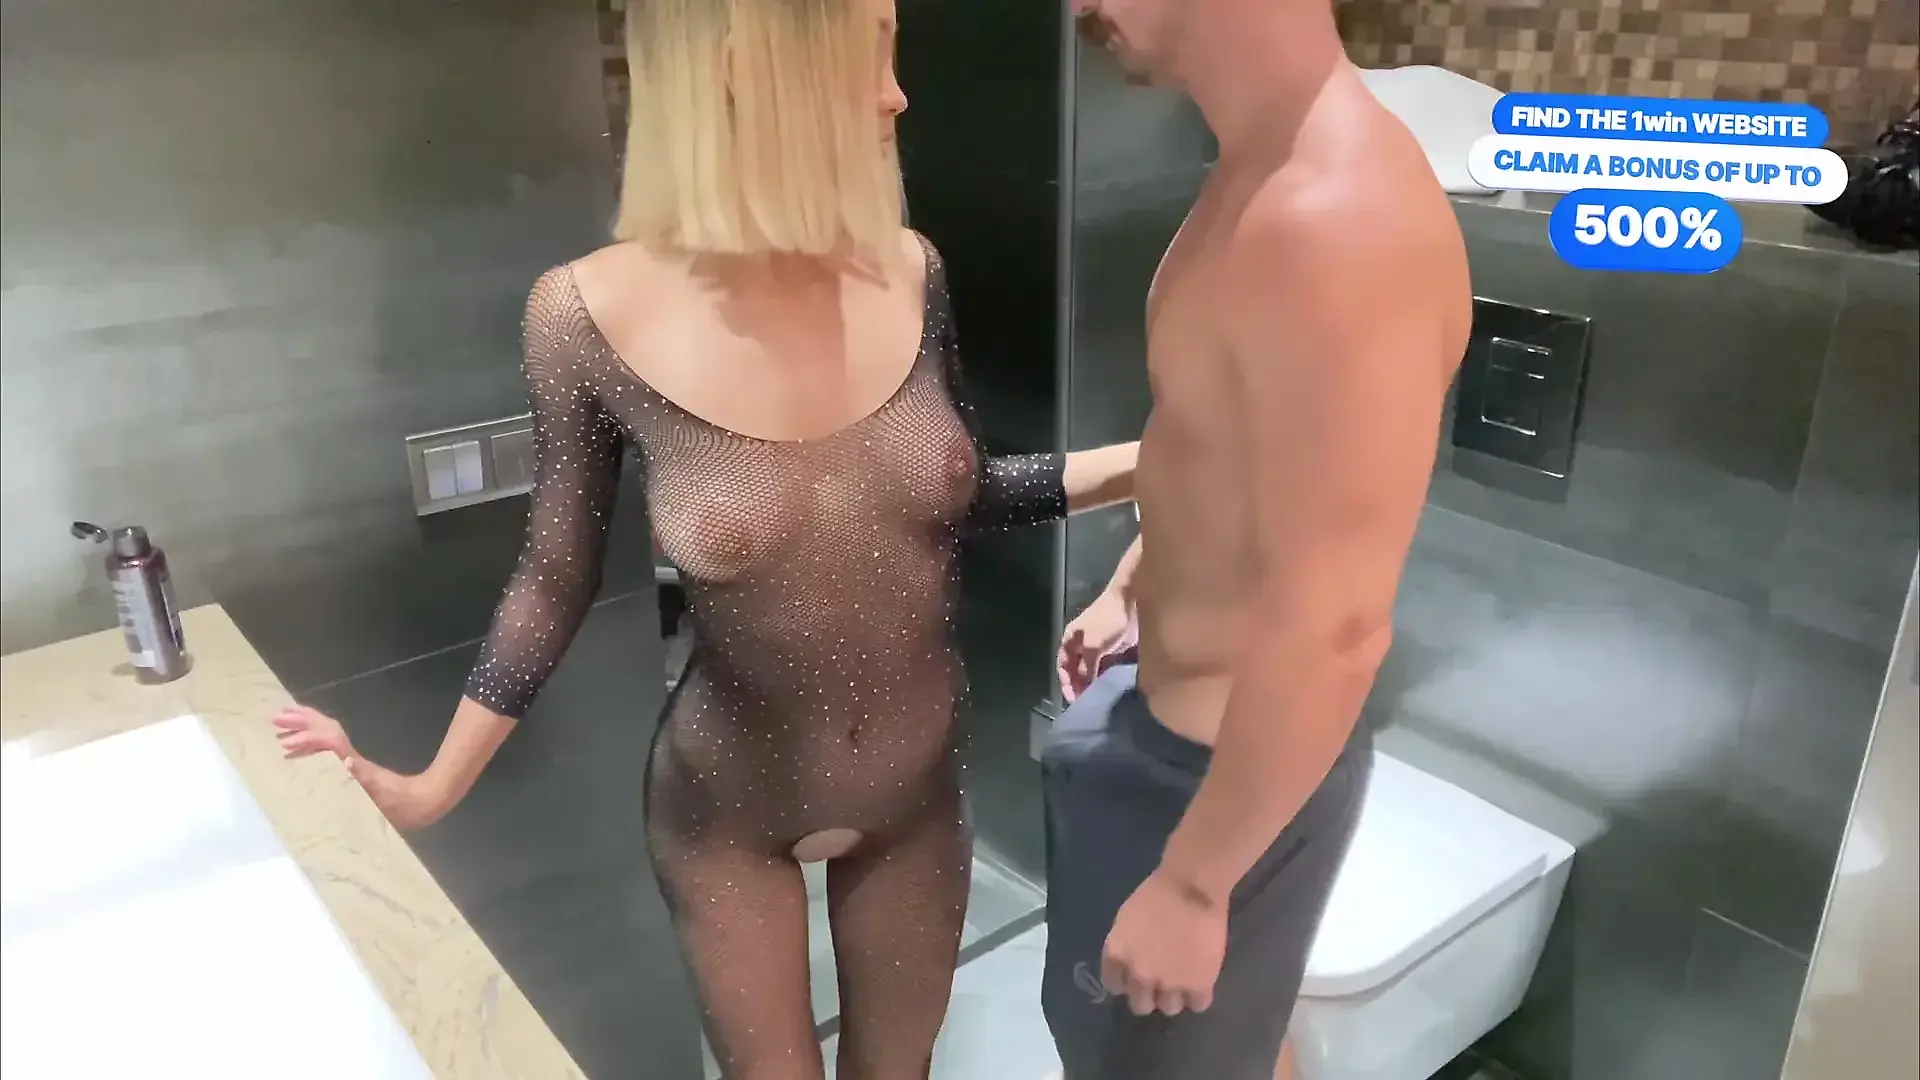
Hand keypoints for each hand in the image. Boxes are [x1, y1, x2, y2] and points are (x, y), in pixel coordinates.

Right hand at [271, 705, 450, 830]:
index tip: (285, 743)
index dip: (308, 738)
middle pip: (325, 729)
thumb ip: (364, 777)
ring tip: (281, 725)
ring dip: (305, 727)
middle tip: (275, 718)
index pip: (328, 740)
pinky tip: (298, 750)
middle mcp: (350, 756)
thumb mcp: (382, 792)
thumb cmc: (400, 801)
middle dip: (301, 721)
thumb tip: (346, 760)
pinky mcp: (353, 768)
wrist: (420, 803)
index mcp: (353, 761)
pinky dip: (311, 743)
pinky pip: (327, 748)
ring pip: (326, 734)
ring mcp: (351, 760)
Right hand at [1058, 589, 1136, 701]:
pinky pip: (1107, 668)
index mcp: (1071, 640)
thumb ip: (1087, 668)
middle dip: (1081, 686)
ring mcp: (1099, 647)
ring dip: (1094, 684)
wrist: (1132, 601)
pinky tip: (1112, 689)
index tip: (1074, 699)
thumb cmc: (1107, 620)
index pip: (1063, 667)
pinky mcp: (1115, 649)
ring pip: (1092, 670)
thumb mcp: (1093, 645)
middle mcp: (1082, 645)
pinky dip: (1107, 678)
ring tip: (1100, 700)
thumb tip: (1086, 687)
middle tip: (1088, 704)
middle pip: (1077, 671)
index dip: (1066, 683)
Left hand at [1100, 870, 1227, 1016]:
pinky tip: (1202, 979)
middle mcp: (1139, 976)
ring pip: (1169, 1008)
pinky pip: (1198, 1004)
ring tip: (1185, 979)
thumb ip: (1125, 946)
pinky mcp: (1199, 984)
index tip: (1137, 974)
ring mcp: (1169, 983)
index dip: (1127, 982)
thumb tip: (1131, 963)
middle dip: (1149, 995)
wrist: (1191, 886)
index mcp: (1117, 957)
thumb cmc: (1157, 892)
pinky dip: (1199, 995)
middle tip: (1162, 981)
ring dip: (1175, 996)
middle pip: (1140, 1005)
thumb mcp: (1126, 920)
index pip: (1115, 986)